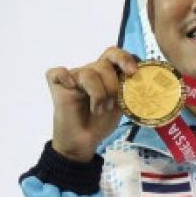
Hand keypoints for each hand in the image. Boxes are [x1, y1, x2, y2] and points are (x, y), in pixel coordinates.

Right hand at [46, 47, 137, 161]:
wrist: (84, 141)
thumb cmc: (101, 122)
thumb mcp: (121, 106)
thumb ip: (128, 90)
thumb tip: (138, 78)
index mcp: (107, 74)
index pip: (115, 55)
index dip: (124, 58)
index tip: (133, 72)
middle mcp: (90, 71)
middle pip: (103, 64)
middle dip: (112, 85)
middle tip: (112, 104)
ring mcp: (73, 76)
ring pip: (88, 73)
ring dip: (97, 95)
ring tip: (98, 110)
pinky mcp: (57, 85)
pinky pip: (58, 72)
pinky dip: (64, 77)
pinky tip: (70, 87)